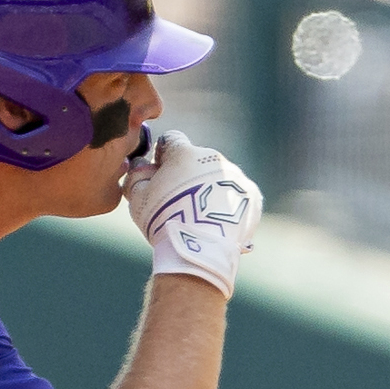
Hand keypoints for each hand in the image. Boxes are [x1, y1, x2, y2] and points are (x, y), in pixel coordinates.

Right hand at [122, 130, 260, 298]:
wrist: (200, 248)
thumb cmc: (164, 220)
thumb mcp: (138, 198)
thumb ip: (137, 175)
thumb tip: (139, 163)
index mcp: (185, 152)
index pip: (172, 140)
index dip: (163, 155)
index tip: (160, 172)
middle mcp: (214, 158)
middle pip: (198, 160)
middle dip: (189, 175)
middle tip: (180, 202)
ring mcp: (236, 175)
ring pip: (219, 178)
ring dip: (210, 190)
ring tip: (200, 218)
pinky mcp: (251, 194)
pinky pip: (238, 195)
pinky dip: (228, 205)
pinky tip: (217, 223)